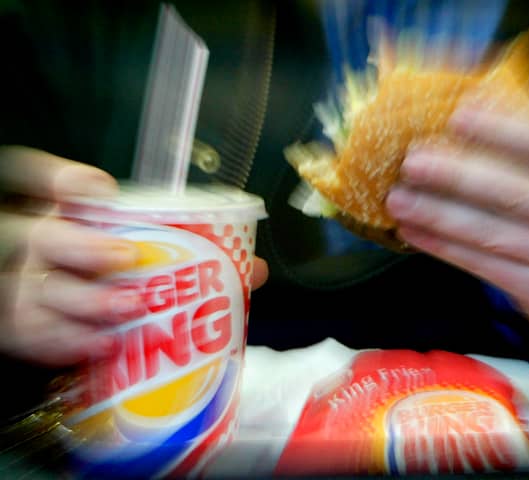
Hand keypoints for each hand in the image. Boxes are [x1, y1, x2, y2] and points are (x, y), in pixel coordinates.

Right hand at [0, 146, 268, 366]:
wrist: (72, 320)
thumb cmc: (118, 281)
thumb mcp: (146, 258)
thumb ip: (198, 257)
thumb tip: (255, 269)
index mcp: (72, 219)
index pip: (52, 182)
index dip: (70, 181)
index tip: (100, 188)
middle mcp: (45, 248)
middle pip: (47, 238)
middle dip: (84, 246)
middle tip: (125, 258)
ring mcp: (33, 287)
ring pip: (44, 290)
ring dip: (85, 301)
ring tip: (128, 308)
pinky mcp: (31, 327)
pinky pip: (39, 335)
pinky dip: (70, 342)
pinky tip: (104, 345)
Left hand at [386, 104, 528, 337]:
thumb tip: (485, 105)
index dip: (502, 130)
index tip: (458, 116)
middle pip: (514, 193)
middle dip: (455, 176)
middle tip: (412, 162)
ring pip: (492, 233)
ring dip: (438, 215)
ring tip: (398, 199)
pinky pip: (486, 267)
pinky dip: (445, 248)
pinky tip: (416, 232)